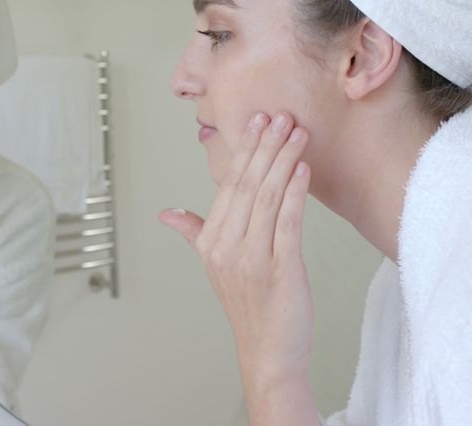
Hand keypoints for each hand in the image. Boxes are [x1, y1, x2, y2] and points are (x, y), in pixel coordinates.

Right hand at [160, 112, 316, 424]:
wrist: (269, 355)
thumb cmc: (250, 309)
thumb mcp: (216, 268)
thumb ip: (194, 233)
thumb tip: (168, 213)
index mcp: (210, 243)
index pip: (229, 186)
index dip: (245, 151)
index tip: (259, 121)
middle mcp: (226, 248)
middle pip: (247, 185)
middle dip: (265, 146)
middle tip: (280, 116)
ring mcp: (251, 259)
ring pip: (268, 197)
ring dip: (284, 160)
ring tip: (297, 133)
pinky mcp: (280, 269)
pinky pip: (287, 222)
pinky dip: (296, 192)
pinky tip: (303, 169)